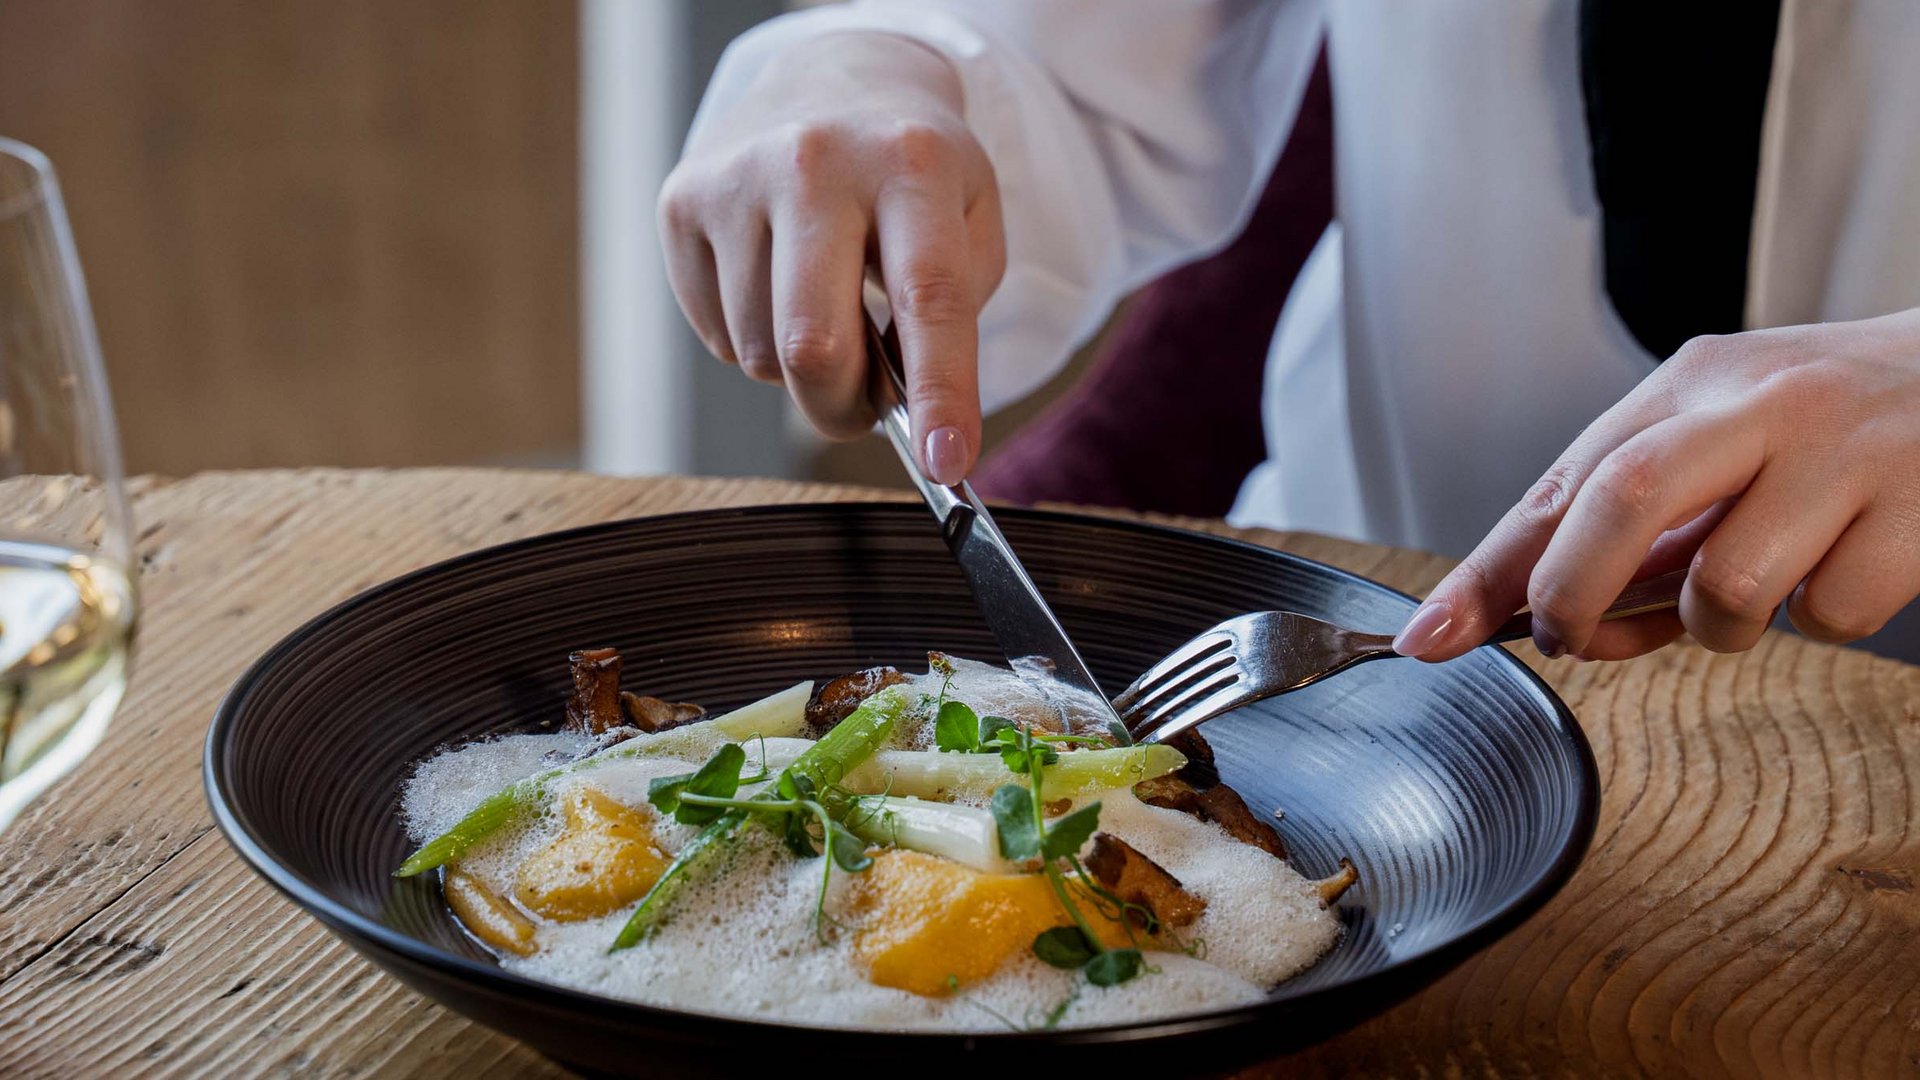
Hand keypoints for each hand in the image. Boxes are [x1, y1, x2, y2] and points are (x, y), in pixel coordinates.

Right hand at [658, 31, 1004, 483]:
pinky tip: (776, 284)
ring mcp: (739, 179)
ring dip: (799, 367)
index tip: (947, 462)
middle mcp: (818, 161)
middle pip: (815, 344)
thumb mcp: (970, 218)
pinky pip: (715, 334)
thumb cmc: (911, 173)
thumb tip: (905, 410)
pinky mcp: (684, 202)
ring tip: (824, 307)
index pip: (929, 295)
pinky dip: (751, 339)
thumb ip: (954, 313)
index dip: (941, 391)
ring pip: (761, 353)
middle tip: (867, 411)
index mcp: (913, 163)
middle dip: (844, 408)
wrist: (830, 79)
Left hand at [1395, 307, 1919, 661]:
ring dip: (1715, 630)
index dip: (1486, 571)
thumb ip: (1634, 522)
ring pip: (1727, 588)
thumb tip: (1539, 622)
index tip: (1426, 637)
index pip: (1561, 483)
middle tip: (1571, 637)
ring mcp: (1842, 455)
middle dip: (1572, 592)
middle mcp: (1760, 406)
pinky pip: (1830, 614)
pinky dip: (1822, 620)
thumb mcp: (1719, 438)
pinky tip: (1844, 570)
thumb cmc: (1826, 428)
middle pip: (1622, 499)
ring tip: (1751, 596)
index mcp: (1690, 387)